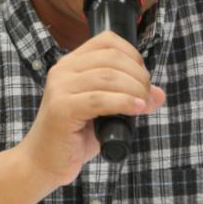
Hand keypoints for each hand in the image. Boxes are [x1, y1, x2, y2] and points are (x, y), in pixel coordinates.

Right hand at [16, 31, 164, 185]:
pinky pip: (100, 99)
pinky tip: (137, 109)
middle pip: (111, 58)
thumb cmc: (74, 136)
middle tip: (147, 95)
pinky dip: (124, 103)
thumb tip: (159, 94)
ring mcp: (60, 88)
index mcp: (71, 63)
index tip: (143, 75)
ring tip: (144, 104)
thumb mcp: (105, 112)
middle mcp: (63, 70)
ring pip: (108, 77)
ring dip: (135, 89)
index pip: (107, 41)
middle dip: (138, 74)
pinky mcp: (62, 109)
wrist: (43, 162)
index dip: (132, 54)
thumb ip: (128, 98)